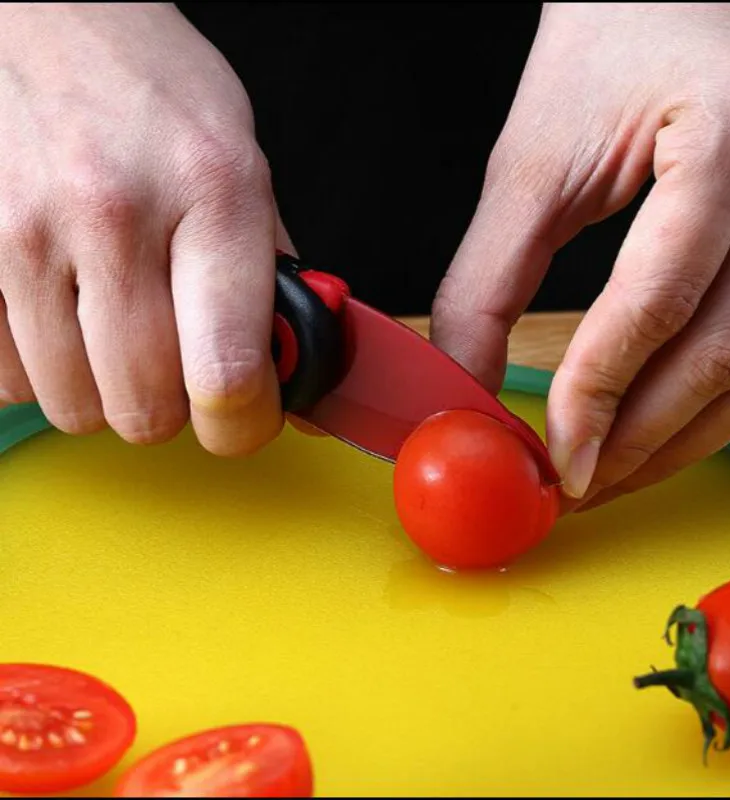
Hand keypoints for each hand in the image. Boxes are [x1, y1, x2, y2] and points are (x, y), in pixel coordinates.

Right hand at [0, 2, 291, 455]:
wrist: (49, 20)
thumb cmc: (155, 96)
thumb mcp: (246, 171)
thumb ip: (271, 282)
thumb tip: (295, 378)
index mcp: (213, 195)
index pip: (227, 373)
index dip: (242, 425)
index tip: (242, 418)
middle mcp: (114, 215)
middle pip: (146, 409)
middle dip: (174, 409)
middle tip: (180, 368)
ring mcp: (24, 233)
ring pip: (75, 406)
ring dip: (107, 390)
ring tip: (120, 331)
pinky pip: (6, 377)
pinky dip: (44, 369)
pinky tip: (65, 319)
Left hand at [430, 2, 729, 509]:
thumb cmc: (610, 48)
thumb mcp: (532, 159)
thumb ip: (488, 280)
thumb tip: (466, 387)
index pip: (661, 300)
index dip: (599, 393)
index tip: (555, 455)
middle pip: (725, 352)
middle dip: (640, 438)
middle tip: (576, 481)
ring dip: (683, 441)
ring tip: (611, 469)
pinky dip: (724, 409)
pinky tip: (667, 427)